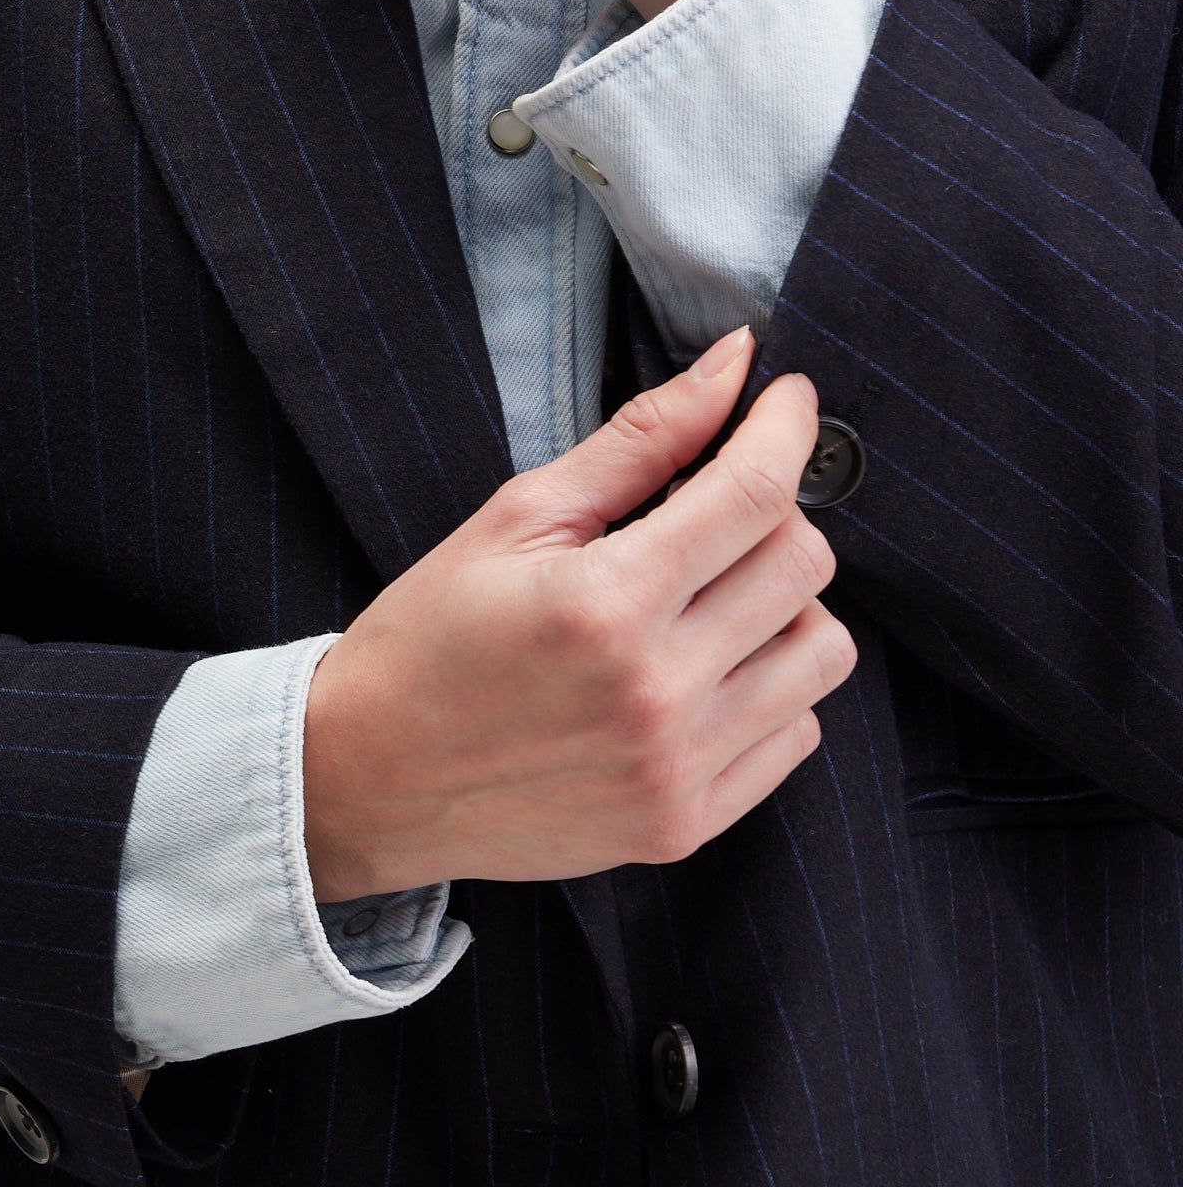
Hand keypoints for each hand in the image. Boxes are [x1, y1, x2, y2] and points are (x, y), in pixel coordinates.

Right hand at [301, 329, 853, 899]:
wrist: (365, 780)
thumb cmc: (428, 639)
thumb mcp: (515, 517)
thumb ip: (639, 440)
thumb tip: (735, 363)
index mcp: (607, 601)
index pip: (757, 490)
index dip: (785, 426)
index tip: (785, 400)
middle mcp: (657, 691)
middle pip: (804, 566)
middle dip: (775, 511)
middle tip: (716, 507)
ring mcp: (677, 768)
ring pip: (822, 653)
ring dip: (784, 605)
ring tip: (713, 596)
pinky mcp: (684, 824)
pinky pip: (796, 733)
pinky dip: (770, 688)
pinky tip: (703, 670)